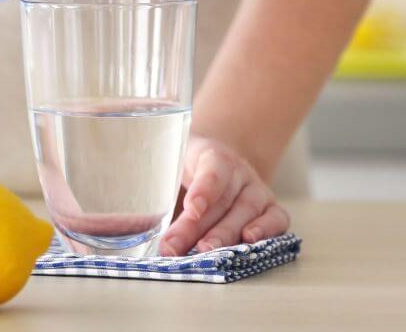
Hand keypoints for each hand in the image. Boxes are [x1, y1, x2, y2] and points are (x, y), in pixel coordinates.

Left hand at [158, 136, 289, 255]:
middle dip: (197, 228)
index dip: (203, 189)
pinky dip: (267, 230)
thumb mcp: (169, 166)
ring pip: (246, 212)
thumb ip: (155, 186)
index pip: (212, 169)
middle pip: (221, 200)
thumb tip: (128, 220)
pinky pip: (277, 218)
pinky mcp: (271, 207)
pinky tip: (249, 242)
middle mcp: (239, 171)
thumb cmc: (186, 168)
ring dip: (224, 235)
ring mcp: (257, 189)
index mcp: (212, 154)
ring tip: (205, 252)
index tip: (192, 209)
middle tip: (176, 247)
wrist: (217, 161)